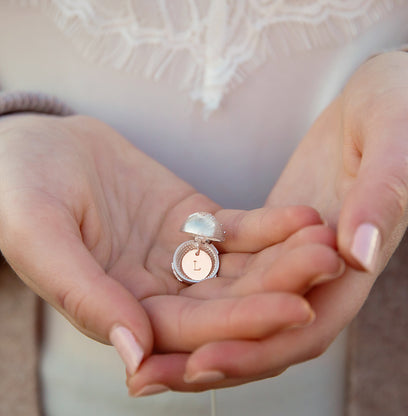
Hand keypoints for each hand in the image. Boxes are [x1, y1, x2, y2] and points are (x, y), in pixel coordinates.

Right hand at [0, 114, 341, 380]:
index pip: (185, 332)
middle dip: (276, 289)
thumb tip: (135, 356)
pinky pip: (240, 230)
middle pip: (225, 303)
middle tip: (325, 270)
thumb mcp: (40, 237)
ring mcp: (179, 257)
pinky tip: (304, 217)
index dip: (238, 326)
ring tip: (325, 242)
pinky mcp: (194, 222)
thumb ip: (85, 296)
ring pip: (240, 269)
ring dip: (284, 257)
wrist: (39, 146)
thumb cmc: (23, 189)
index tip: (290, 311)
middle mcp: (156, 293)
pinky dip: (272, 225)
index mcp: (118, 311)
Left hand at [129, 51, 407, 392]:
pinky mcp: (263, 233)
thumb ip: (381, 197)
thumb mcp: (395, 142)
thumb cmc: (398, 109)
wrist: (379, 98)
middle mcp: (319, 273)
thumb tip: (357, 253)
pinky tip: (151, 292)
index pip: (303, 328)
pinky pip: (225, 265)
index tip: (201, 362)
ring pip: (235, 306)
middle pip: (259, 331)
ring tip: (138, 346)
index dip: (255, 350)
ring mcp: (287, 254)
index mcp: (353, 264)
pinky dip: (194, 283)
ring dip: (190, 331)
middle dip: (206, 357)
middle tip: (146, 375)